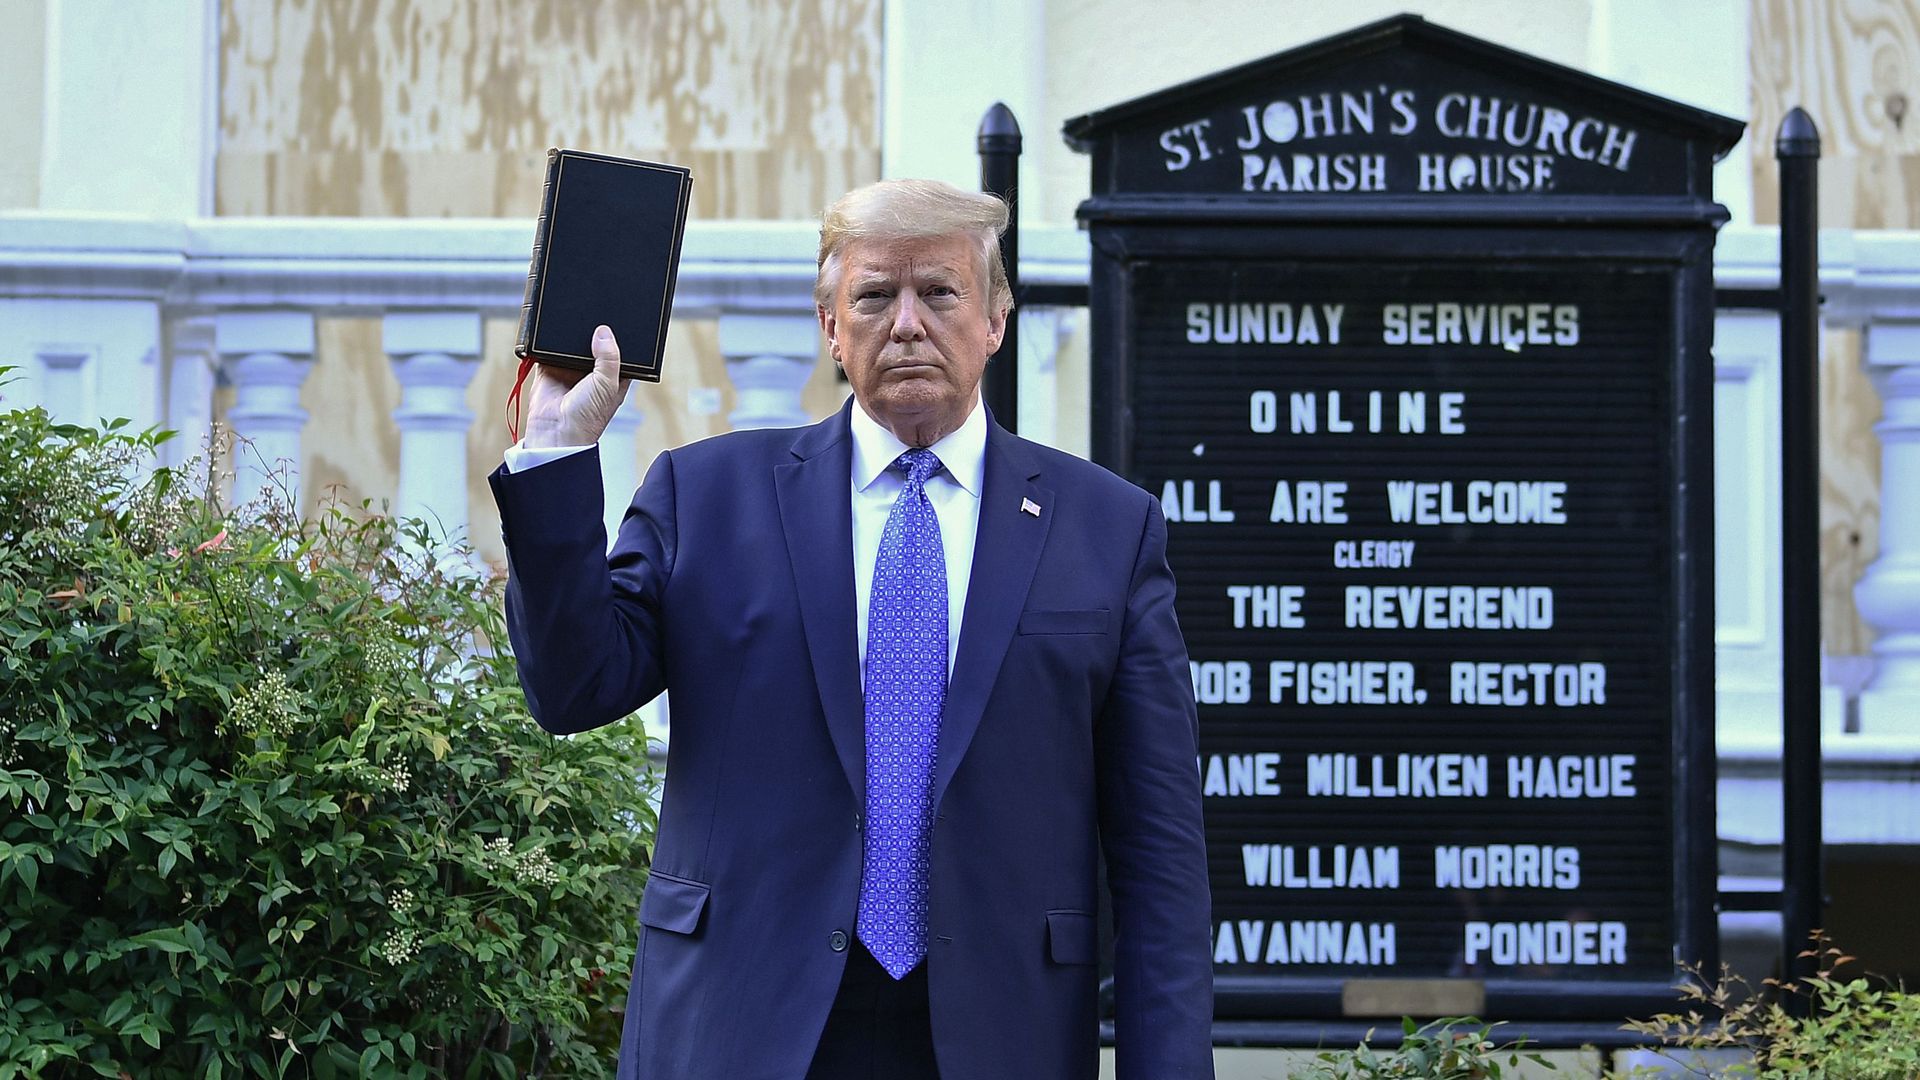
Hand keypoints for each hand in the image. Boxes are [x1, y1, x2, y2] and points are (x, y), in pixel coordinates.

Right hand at [522, 325, 631, 447]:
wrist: (557, 431)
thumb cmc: (588, 418)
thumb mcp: (608, 384)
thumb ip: (609, 357)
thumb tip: (604, 333)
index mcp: (612, 377)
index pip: (619, 352)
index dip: (618, 340)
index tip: (616, 326)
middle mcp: (591, 373)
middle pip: (594, 345)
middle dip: (593, 335)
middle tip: (592, 323)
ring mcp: (569, 370)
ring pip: (572, 345)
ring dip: (571, 337)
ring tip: (574, 327)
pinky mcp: (549, 369)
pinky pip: (548, 349)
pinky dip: (549, 342)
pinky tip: (554, 335)